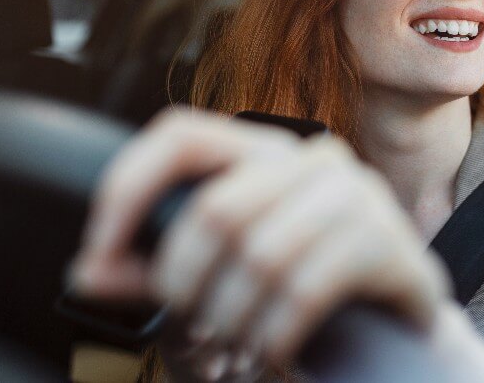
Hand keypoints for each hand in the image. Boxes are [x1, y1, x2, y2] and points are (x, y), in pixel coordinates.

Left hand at [70, 108, 450, 370]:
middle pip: (214, 210)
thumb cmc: (302, 286)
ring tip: (231, 345)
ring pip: (259, 255)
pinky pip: (305, 290)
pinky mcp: (386, 241)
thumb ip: (157, 269)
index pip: (180, 134)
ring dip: (230, 318)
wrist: (395, 323)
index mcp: (262, 150)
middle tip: (186, 323)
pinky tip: (270, 349)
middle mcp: (309, 158)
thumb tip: (88, 274)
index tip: (98, 254)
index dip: (128, 188)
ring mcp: (355, 194)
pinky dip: (273, 334)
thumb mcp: (221, 273)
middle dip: (183, 283)